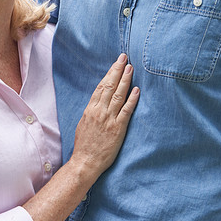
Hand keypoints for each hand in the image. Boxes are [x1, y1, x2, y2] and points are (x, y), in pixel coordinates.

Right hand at [69, 54, 139, 177]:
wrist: (85, 162)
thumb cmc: (84, 145)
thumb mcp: (84, 123)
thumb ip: (92, 111)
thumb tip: (99, 102)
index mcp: (90, 109)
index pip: (100, 86)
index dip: (109, 73)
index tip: (116, 64)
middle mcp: (99, 111)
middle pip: (109, 86)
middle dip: (117, 70)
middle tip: (124, 58)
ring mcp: (108, 119)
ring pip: (118, 95)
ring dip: (125, 80)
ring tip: (131, 68)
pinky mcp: (117, 128)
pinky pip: (126, 111)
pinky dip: (132, 100)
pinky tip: (137, 90)